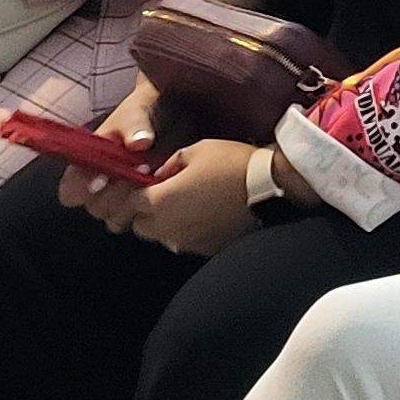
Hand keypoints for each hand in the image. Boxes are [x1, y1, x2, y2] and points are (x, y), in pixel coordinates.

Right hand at [59, 78, 180, 221]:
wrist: (172, 112)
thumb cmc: (145, 111)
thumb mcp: (137, 110)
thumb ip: (134, 124)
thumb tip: (139, 143)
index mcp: (87, 164)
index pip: (69, 192)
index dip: (80, 191)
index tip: (101, 179)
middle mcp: (99, 185)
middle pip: (95, 208)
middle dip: (114, 195)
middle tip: (139, 170)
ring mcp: (121, 196)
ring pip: (114, 219)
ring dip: (131, 205)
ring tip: (150, 177)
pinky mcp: (142, 204)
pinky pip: (137, 220)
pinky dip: (147, 210)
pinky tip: (161, 188)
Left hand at [106, 138, 258, 255]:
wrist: (269, 187)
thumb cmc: (232, 164)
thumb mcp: (197, 150)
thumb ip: (170, 163)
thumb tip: (160, 174)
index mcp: (160, 200)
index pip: (129, 204)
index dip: (134, 192)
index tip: (144, 185)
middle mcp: (168, 227)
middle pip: (140, 227)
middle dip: (145, 213)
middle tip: (164, 196)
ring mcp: (187, 242)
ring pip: (162, 237)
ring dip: (167, 223)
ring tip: (188, 205)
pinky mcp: (205, 249)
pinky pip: (186, 242)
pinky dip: (189, 231)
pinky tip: (206, 215)